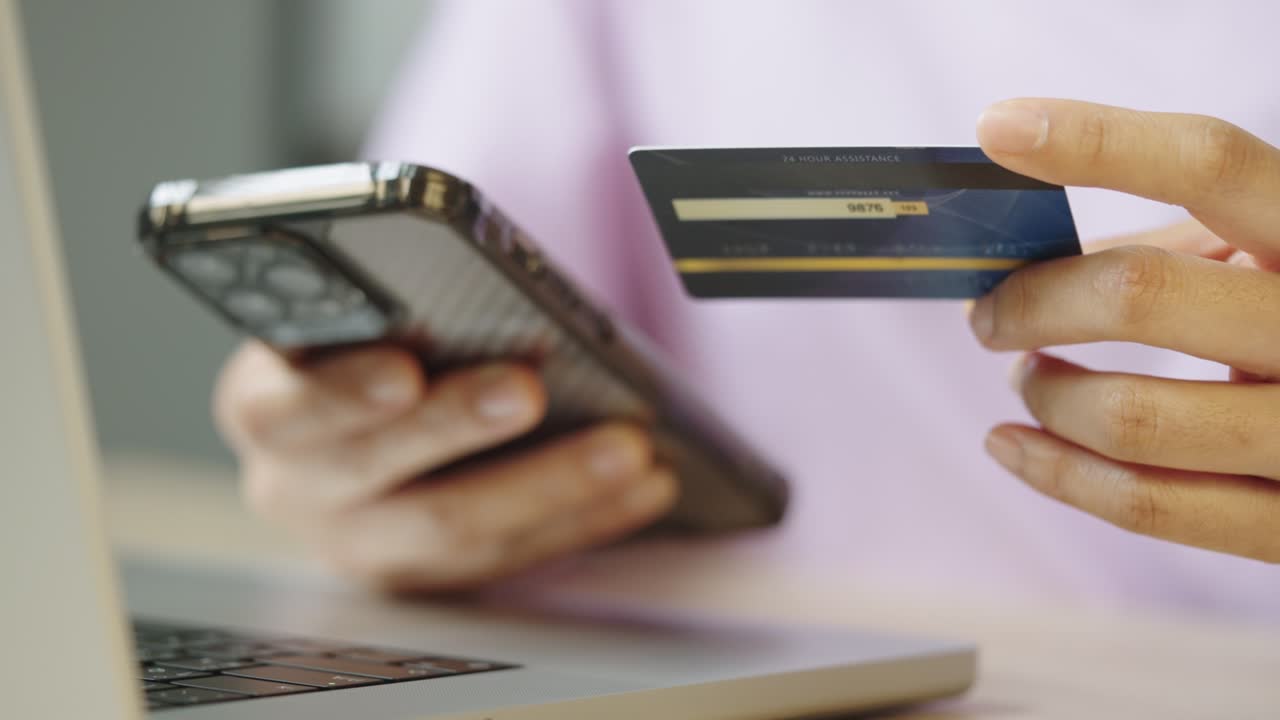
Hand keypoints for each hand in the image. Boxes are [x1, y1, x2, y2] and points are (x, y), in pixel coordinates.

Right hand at [214, 343, 676, 592]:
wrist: (352, 422)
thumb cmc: (366, 343)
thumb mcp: (350, 316)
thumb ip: (388, 308)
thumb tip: (485, 293)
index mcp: (262, 403)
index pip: (281, 405)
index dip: (340, 392)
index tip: (404, 370)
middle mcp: (296, 485)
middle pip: (374, 470)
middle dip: (458, 427)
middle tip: (530, 389)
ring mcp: (357, 542)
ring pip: (451, 530)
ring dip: (551, 486)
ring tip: (627, 448)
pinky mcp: (422, 578)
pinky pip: (505, 559)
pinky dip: (582, 520)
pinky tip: (644, 485)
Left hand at [970, 98, 1279, 562]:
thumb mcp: (1272, 257)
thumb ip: (1179, 246)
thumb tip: (1031, 259)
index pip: (1210, 163)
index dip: (1097, 141)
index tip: (999, 128)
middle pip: (1140, 294)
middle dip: (1034, 303)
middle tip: (988, 315)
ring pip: (1132, 417)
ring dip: (1046, 397)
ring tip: (1025, 378)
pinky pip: (1148, 505)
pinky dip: (1056, 473)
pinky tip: (1011, 447)